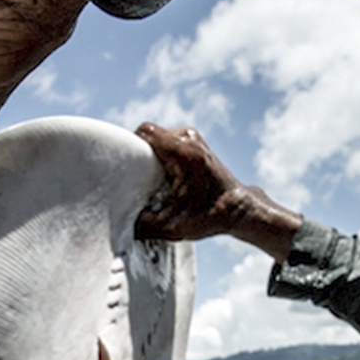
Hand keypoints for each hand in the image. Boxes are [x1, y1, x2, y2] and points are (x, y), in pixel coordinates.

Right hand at [134, 122, 302, 260]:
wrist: (239, 210)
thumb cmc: (211, 216)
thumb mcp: (173, 226)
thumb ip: (143, 225)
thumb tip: (120, 223)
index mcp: (184, 152)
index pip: (145, 132)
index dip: (128, 146)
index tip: (123, 166)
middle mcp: (189, 139)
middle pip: (149, 134)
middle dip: (138, 155)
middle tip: (135, 178)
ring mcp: (193, 137)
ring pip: (157, 137)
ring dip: (150, 156)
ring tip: (149, 179)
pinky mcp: (194, 142)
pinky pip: (167, 141)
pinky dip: (160, 156)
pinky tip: (161, 176)